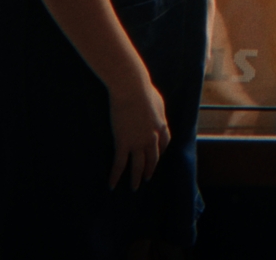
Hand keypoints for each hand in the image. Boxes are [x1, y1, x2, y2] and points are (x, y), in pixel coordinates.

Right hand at [108, 76, 170, 190]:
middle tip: (147, 178)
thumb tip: (155, 112)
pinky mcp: (123, 143)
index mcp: (161, 125)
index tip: (156, 158)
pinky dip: (115, 176)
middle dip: (150, 169)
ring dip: (136, 178)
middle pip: (153, 158)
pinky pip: (119, 164)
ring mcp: (138, 142)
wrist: (132, 88)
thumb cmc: (143, 89)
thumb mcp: (156, 100)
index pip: (164, 144)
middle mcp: (152, 137)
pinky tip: (112, 185)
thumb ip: (156, 110)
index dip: (160, 153)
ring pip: (138, 166)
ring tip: (134, 187)